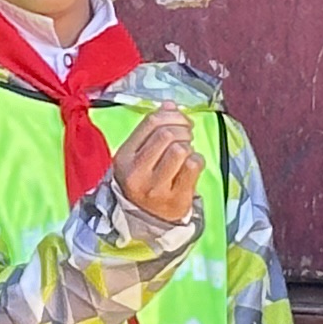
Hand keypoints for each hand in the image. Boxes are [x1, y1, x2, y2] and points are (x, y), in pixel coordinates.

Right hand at [109, 112, 202, 226]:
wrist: (146, 218)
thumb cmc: (145, 178)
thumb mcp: (139, 153)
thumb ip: (152, 128)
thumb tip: (170, 104)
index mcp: (124, 157)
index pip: (151, 122)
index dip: (172, 115)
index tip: (181, 121)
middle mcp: (137, 173)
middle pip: (167, 134)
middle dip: (183, 130)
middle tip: (187, 136)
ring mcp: (156, 188)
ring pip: (180, 150)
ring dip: (189, 146)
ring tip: (186, 153)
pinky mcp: (176, 199)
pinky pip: (193, 166)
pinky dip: (198, 160)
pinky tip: (192, 165)